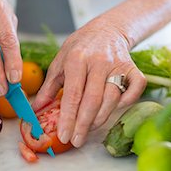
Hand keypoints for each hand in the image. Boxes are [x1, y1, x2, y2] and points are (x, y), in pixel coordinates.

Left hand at [32, 12, 146, 147]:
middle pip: (93, 100)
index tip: (63, 135)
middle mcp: (99, 62)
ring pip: (112, 99)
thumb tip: (36, 109)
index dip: (68, 118)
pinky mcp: (133, 68)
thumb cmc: (80, 47)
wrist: (106, 29)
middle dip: (83, 124)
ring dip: (100, 119)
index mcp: (77, 59)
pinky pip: (135, 90)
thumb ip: (49, 87)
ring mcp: (118, 65)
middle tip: (75, 140)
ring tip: (88, 129)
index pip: (72, 94)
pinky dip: (126, 103)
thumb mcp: (59, 62)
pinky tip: (113, 110)